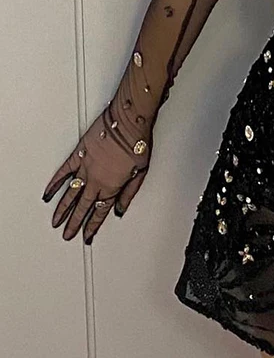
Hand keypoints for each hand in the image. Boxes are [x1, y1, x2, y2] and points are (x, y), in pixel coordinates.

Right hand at [42, 106, 151, 243]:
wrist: (128, 122)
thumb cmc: (137, 143)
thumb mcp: (140, 173)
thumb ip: (128, 194)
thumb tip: (120, 209)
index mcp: (112, 187)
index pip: (100, 212)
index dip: (92, 226)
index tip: (87, 235)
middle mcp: (96, 180)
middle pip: (83, 207)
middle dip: (74, 223)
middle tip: (67, 235)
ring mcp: (85, 168)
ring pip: (70, 194)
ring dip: (62, 210)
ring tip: (55, 222)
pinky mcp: (78, 155)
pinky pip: (63, 173)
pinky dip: (54, 184)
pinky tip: (48, 194)